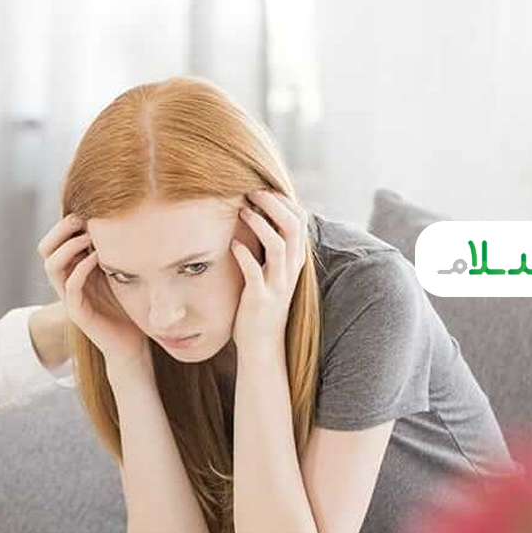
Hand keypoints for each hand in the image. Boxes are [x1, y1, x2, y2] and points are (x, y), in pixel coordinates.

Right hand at [38, 214, 147, 369]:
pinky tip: (98, 257)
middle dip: (60, 230)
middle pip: (45, 249)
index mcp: (73, 269)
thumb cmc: (129, 305)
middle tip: (80, 218)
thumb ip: (114, 249)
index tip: (86, 209)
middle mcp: (66, 280)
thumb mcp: (120, 270)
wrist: (132, 344)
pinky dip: (81, 268)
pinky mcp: (77, 312)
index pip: (53, 240)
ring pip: (51, 265)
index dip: (64, 223)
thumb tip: (124, 215)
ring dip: (68, 247)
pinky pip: (71, 286)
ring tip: (88, 236)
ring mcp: (69, 297)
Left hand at [230, 191, 308, 354]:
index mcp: (294, 260)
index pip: (299, 221)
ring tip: (242, 211)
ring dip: (260, 224)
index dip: (284, 201)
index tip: (264, 188)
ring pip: (277, 245)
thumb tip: (258, 218)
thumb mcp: (270, 272)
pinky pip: (255, 272)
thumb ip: (269, 249)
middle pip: (292, 227)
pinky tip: (232, 245)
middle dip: (273, 205)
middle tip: (252, 191)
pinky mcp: (261, 298)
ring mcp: (277, 284)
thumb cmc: (260, 304)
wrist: (262, 344)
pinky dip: (244, 255)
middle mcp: (290, 269)